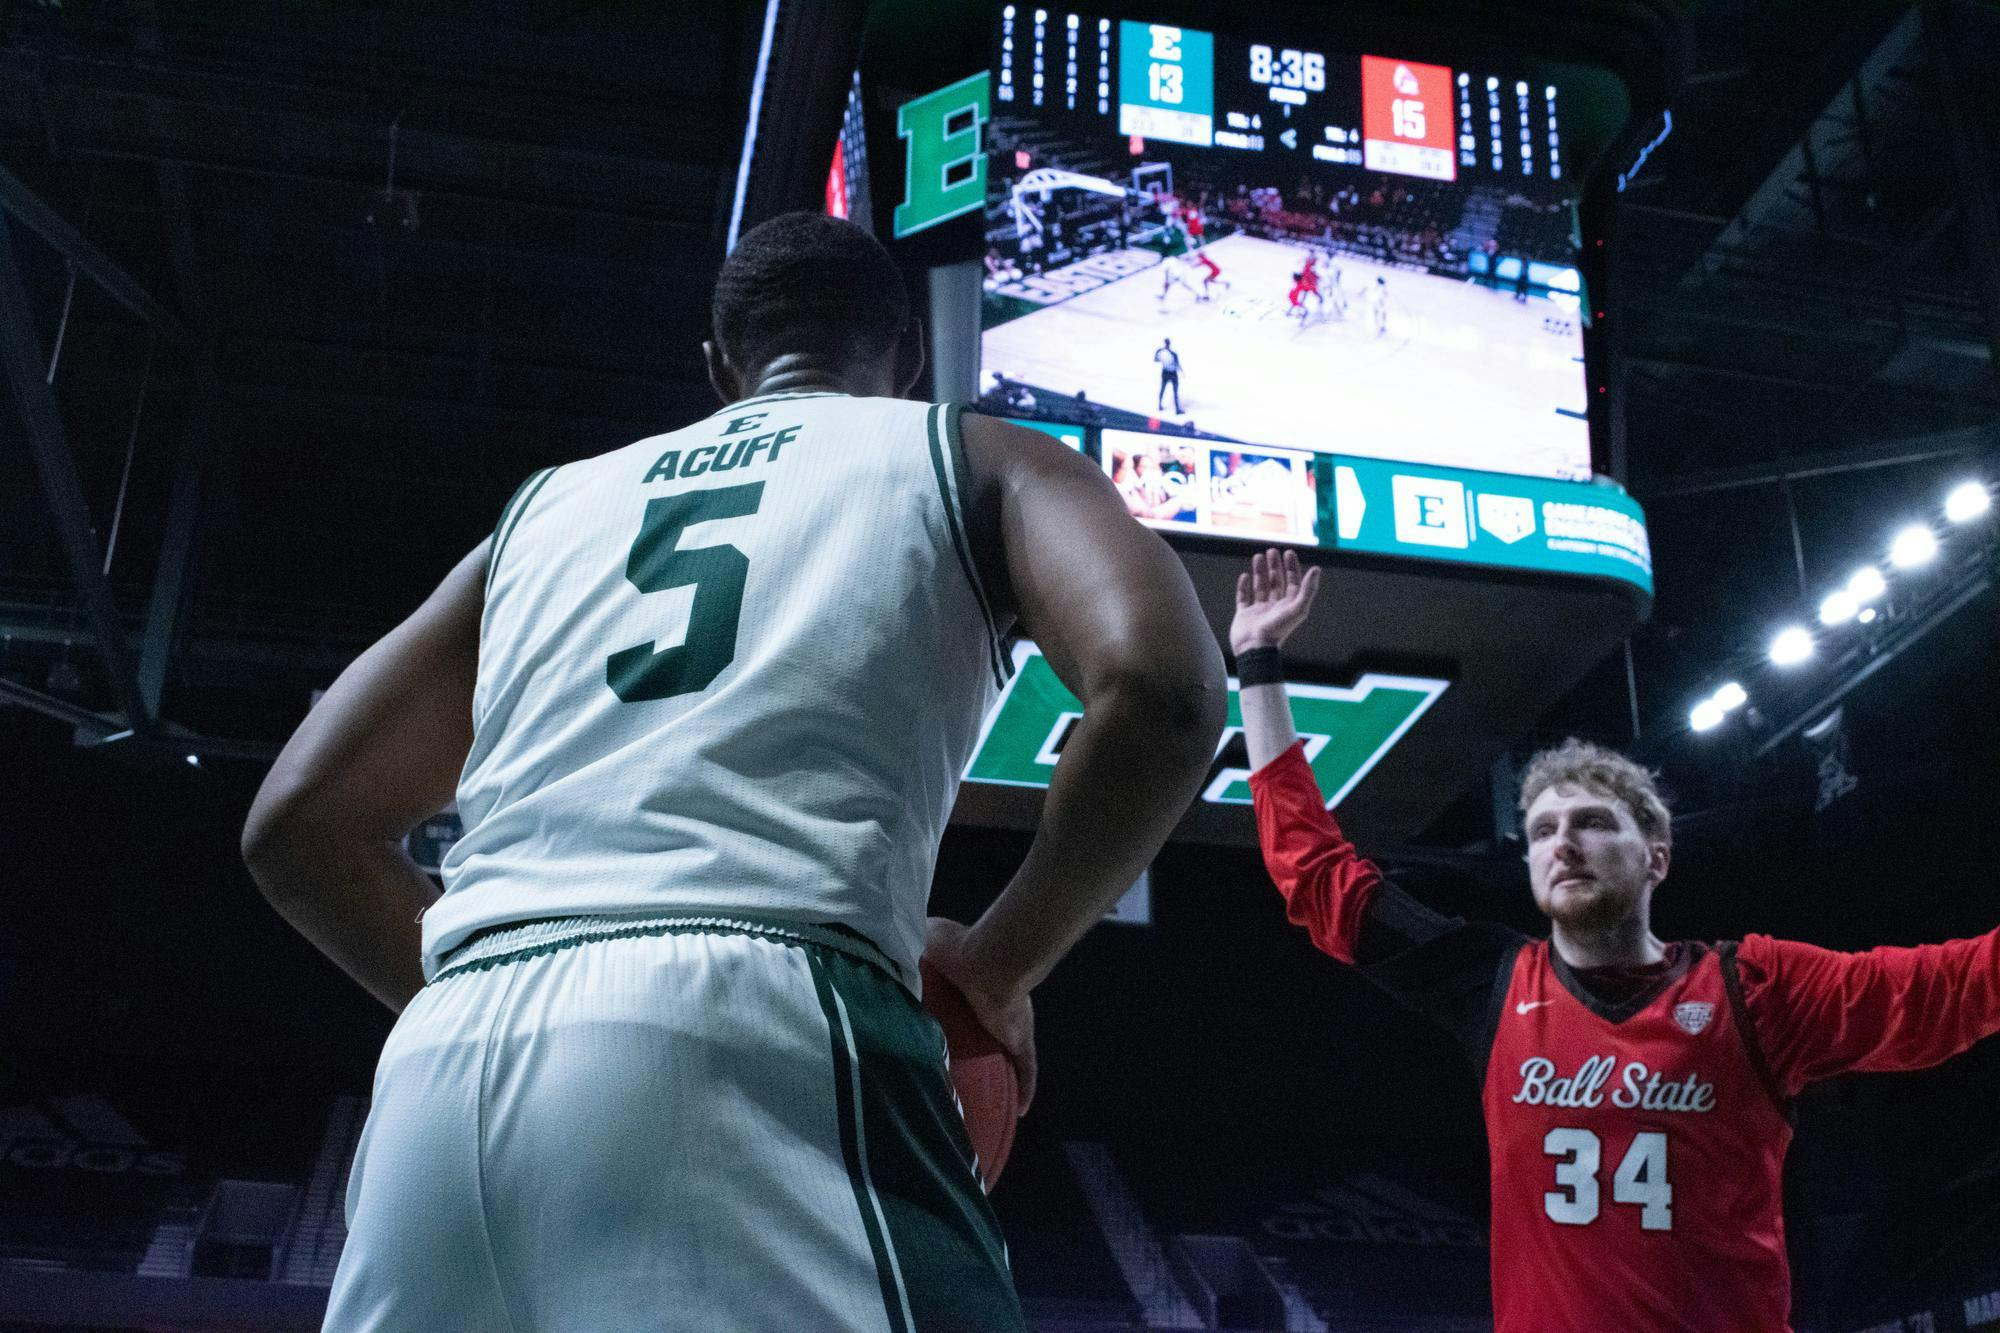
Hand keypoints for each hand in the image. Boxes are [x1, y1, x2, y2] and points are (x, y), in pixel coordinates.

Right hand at [922, 916, 1037, 1115]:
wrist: (988, 960)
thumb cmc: (956, 952)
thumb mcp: (924, 941)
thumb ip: (910, 949)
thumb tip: (888, 954)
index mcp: (963, 988)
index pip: (953, 1010)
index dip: (945, 1023)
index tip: (930, 1040)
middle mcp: (986, 1010)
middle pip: (978, 1036)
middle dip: (970, 1053)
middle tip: (951, 1077)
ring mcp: (1006, 1026)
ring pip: (1002, 1056)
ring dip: (996, 1074)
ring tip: (981, 1099)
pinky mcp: (1018, 1039)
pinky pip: (1026, 1067)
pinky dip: (1026, 1088)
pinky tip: (1021, 1110)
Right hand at [1230, 547, 1321, 654]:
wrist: (1255, 648)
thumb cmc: (1277, 629)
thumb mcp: (1297, 608)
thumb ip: (1308, 589)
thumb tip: (1316, 569)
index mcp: (1289, 606)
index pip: (1293, 582)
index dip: (1292, 567)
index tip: (1288, 552)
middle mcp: (1275, 607)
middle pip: (1277, 582)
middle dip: (1275, 566)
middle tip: (1272, 550)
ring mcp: (1259, 611)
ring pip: (1260, 586)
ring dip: (1260, 571)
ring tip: (1258, 556)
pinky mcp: (1244, 615)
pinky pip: (1243, 598)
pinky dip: (1243, 587)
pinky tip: (1244, 576)